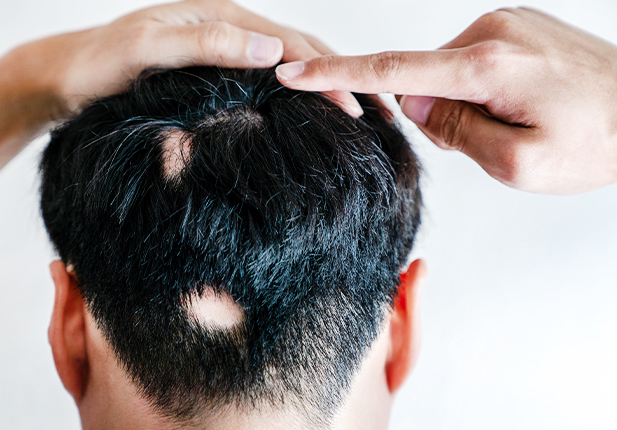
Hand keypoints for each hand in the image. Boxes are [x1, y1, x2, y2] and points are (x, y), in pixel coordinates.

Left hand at [13, 0, 361, 116]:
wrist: (62, 79)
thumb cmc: (97, 65)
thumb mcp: (148, 50)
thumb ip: (206, 44)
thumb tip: (274, 51)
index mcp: (221, 16)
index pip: (292, 44)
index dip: (330, 75)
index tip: (361, 109)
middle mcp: (227, 29)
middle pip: (300, 52)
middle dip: (342, 81)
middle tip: (383, 117)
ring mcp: (221, 52)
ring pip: (287, 69)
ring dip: (324, 91)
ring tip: (360, 121)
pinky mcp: (212, 75)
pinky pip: (264, 85)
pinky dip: (294, 101)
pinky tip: (307, 122)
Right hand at [276, 8, 616, 193]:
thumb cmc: (600, 140)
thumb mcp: (520, 164)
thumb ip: (455, 132)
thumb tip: (414, 102)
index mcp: (487, 66)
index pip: (392, 70)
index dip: (337, 75)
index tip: (295, 72)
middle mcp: (492, 32)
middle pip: (425, 79)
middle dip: (442, 116)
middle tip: (495, 139)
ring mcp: (506, 23)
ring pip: (451, 73)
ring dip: (468, 104)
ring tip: (521, 119)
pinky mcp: (516, 25)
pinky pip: (474, 61)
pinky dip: (482, 88)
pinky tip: (524, 101)